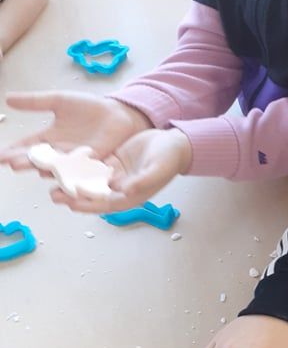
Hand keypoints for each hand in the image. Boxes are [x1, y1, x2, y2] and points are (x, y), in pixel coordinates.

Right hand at [0, 92, 150, 169]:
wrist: (118, 114)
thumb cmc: (89, 108)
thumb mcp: (59, 101)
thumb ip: (35, 102)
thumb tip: (7, 98)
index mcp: (49, 139)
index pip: (27, 146)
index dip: (13, 151)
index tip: (0, 156)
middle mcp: (60, 154)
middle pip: (40, 160)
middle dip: (26, 161)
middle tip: (12, 163)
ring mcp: (76, 162)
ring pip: (58, 169)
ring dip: (47, 171)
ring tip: (37, 170)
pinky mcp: (94, 166)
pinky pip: (81, 173)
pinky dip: (74, 177)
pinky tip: (67, 181)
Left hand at [49, 127, 191, 212]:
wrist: (173, 143)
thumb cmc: (169, 159)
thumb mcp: (157, 170)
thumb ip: (142, 181)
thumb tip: (124, 190)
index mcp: (131, 195)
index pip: (106, 204)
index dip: (88, 205)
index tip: (72, 203)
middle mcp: (120, 188)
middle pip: (93, 194)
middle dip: (73, 195)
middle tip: (54, 194)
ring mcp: (115, 174)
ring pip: (89, 179)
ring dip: (72, 180)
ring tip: (53, 179)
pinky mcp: (112, 161)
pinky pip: (93, 164)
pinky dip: (79, 164)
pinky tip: (64, 161)